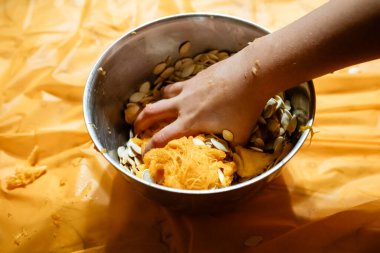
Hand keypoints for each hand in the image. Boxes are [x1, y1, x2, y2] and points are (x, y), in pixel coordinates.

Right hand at [134, 47, 269, 152]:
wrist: (251, 75)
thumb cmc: (245, 107)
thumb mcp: (238, 136)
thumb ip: (228, 147)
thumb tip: (229, 156)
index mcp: (189, 122)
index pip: (162, 138)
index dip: (149, 148)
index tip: (145, 155)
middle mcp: (183, 105)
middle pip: (151, 113)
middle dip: (140, 123)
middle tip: (136, 130)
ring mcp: (188, 88)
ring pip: (162, 96)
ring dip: (155, 105)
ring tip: (157, 110)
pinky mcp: (195, 77)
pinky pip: (176, 86)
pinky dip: (172, 92)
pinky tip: (180, 94)